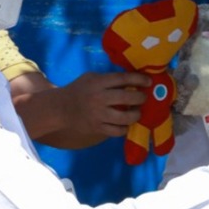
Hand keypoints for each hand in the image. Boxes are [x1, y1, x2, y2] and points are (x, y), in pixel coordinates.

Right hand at [11, 70, 148, 149]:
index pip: (123, 79)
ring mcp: (98, 115)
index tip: (148, 82)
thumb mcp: (91, 78)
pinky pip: (118, 131)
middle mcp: (99, 98)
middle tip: (143, 98)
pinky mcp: (97, 128)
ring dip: (136, 114)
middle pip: (128, 98)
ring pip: (126, 117)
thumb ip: (109, 78)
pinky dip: (125, 128)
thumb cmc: (79, 90)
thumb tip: (133, 79)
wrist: (60, 109)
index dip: (139, 80)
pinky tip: (125, 124)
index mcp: (98, 82)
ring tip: (136, 112)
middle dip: (140, 98)